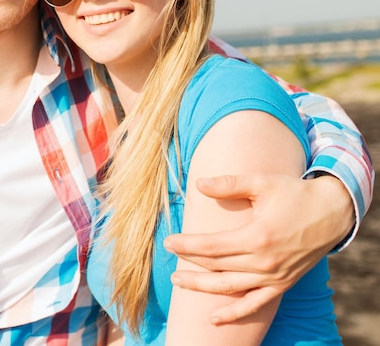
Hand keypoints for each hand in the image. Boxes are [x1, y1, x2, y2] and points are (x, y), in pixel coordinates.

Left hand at [164, 173, 353, 323]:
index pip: (211, 246)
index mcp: (256, 237)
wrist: (332, 212)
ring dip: (201, 287)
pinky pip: (255, 304)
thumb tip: (199, 184)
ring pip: (229, 287)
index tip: (168, 242)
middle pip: (216, 266)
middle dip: (188, 261)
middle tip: (169, 254)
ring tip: (179, 281)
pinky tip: (215, 318)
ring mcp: (273, 277)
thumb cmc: (294, 193)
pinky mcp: (282, 284)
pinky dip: (234, 314)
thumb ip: (229, 184)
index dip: (186, 245)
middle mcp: (264, 262)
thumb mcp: (262, 182)